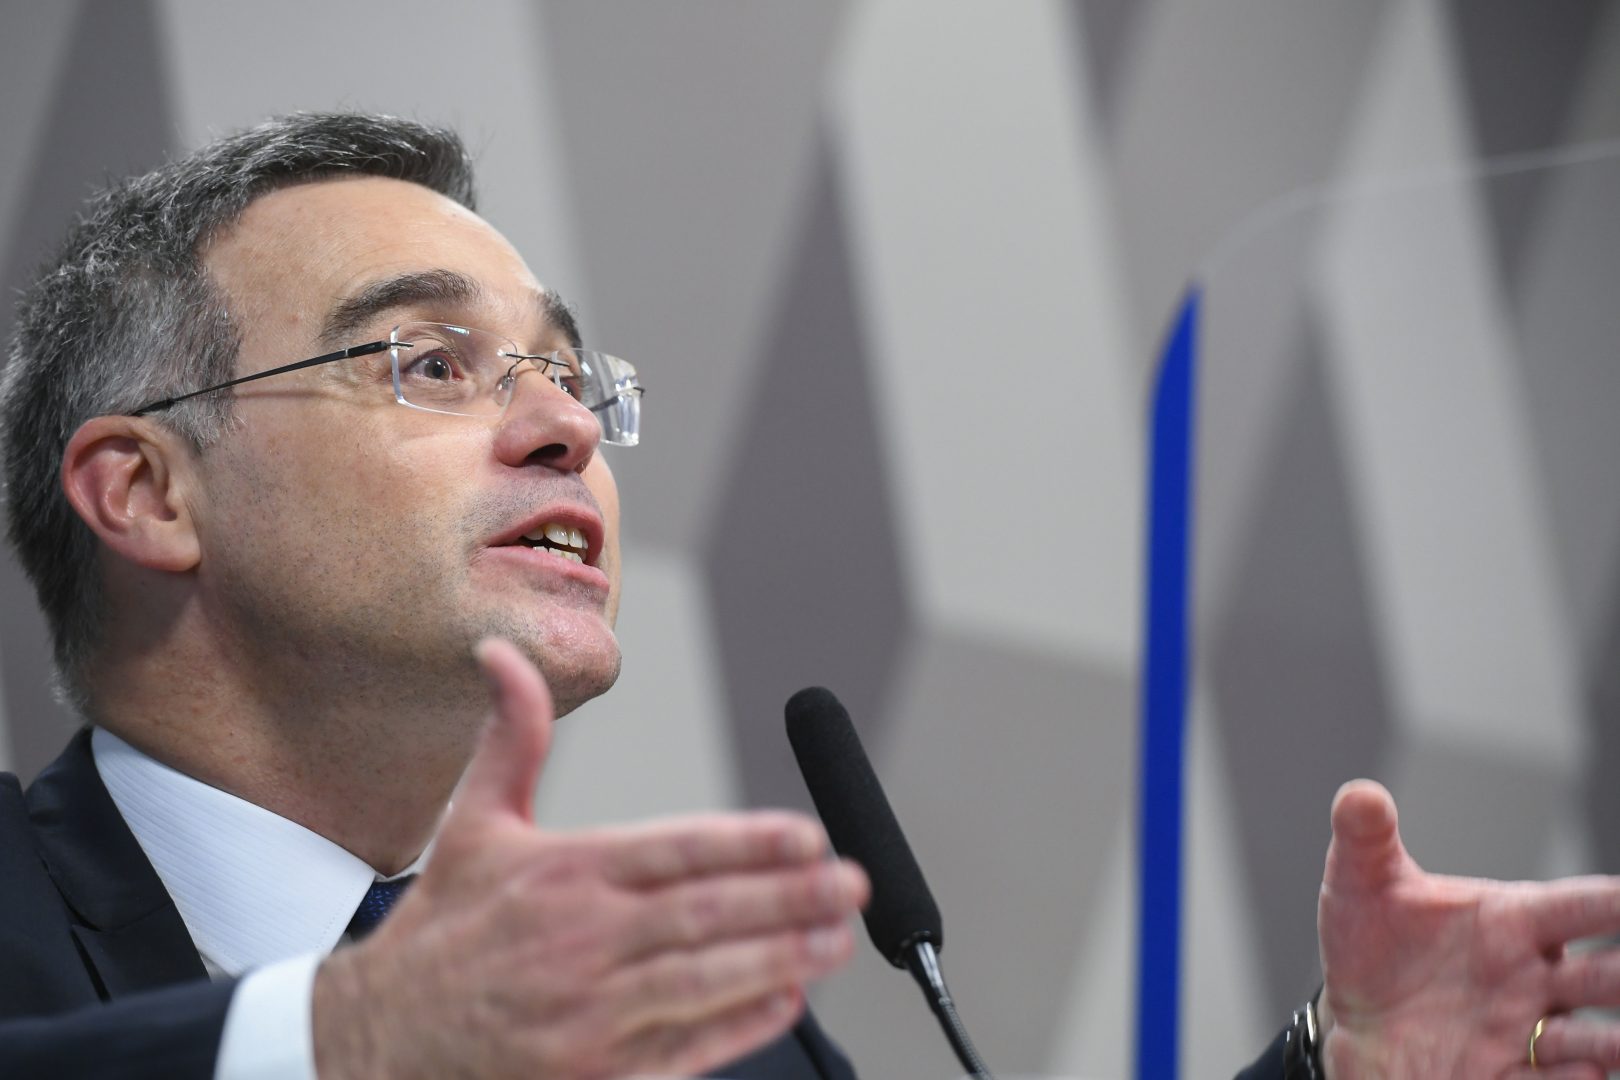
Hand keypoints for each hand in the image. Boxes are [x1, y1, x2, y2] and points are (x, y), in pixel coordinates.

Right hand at [313, 637, 868, 1079]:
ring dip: (780, 959)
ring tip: (836, 939)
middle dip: (788, 899)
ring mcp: (587, 1014)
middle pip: (704, 916)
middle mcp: (579, 942)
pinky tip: (786, 1001)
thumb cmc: (440, 930)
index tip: (807, 835)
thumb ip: (511, 738)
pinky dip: (738, 1027)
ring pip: (702, 982)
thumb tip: (504, 654)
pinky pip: (682, 1051)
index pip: (673, 850)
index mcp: (561, 874)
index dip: (748, 843)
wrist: (378, 1040)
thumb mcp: (472, 823)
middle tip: (851, 885)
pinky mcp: (592, 1074)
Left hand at [1316, 780, 1619, 1078]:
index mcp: (1513, 922)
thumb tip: (1359, 793)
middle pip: (1603, 978)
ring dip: (1610, 1041)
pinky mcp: (1501, 1076)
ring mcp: (1523, 1031)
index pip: (1579, 908)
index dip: (1615, 903)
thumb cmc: (1370, 942)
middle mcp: (1532, 978)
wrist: (1349, 1017)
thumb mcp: (1358, 885)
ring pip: (1589, 1040)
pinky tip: (1588, 1075)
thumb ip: (1365, 838)